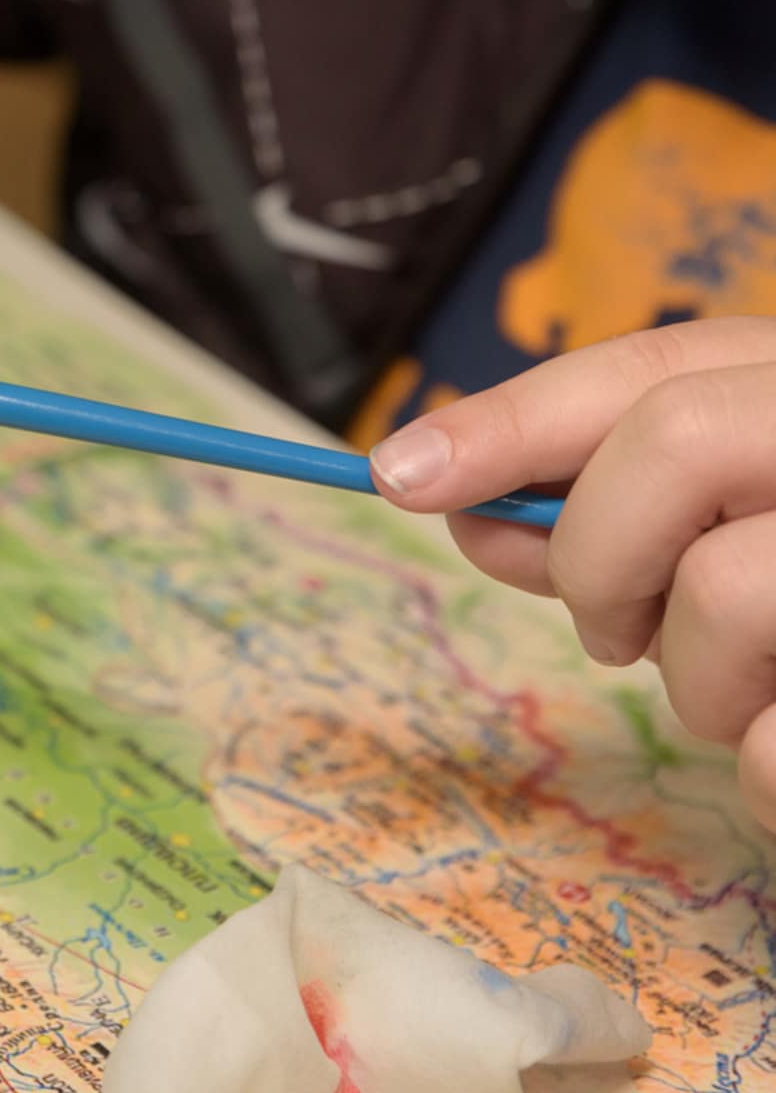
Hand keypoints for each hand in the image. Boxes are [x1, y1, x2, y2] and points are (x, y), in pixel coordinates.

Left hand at [367, 318, 775, 825]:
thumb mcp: (741, 523)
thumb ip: (612, 503)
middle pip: (671, 445)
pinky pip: (772, 745)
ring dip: (690, 675)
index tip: (398, 472)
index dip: (512, 416)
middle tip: (609, 624)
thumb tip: (455, 500)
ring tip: (751, 687)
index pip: (658, 368)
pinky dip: (759, 767)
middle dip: (596, 547)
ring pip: (719, 593)